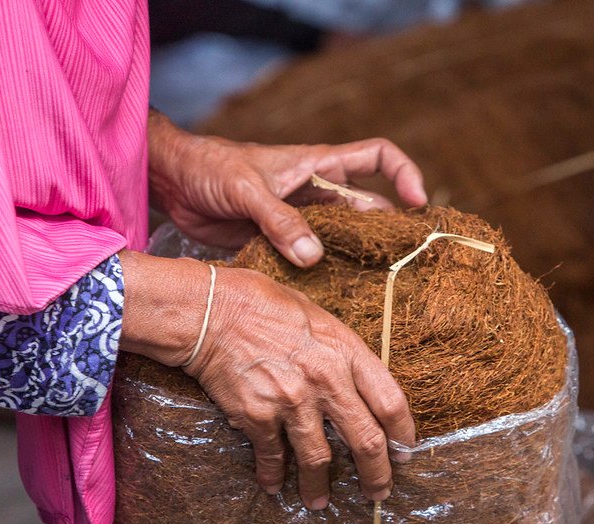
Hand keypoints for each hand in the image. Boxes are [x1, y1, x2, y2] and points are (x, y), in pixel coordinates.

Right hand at [119, 251, 415, 509]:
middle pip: (366, 440)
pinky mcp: (258, 416)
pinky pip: (273, 457)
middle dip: (377, 474)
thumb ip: (341, 350)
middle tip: (378, 491)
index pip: (391, 401)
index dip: (403, 434)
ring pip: (319, 460)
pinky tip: (274, 485)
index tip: (404, 451)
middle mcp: (326, 379)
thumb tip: (355, 382)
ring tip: (319, 501)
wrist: (211, 310)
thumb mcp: (317, 316)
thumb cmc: (263, 303)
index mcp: (346, 350)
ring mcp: (293, 401)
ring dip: (320, 487)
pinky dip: (274, 476)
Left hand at [147, 110, 426, 264]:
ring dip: (358, 258)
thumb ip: (280, 220)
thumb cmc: (211, 168)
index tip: (418, 203)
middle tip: (405, 264)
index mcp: (319, 165)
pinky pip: (315, 258)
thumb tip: (313, 256)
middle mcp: (319, 192)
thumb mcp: (247, 190)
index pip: (378, 157)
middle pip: (369, 208)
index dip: (404, 174)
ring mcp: (303, 219)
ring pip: (344, 238)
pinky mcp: (283, 242)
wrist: (175, 183)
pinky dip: (326, 274)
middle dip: (388, 231)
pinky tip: (332, 296)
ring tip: (376, 288)